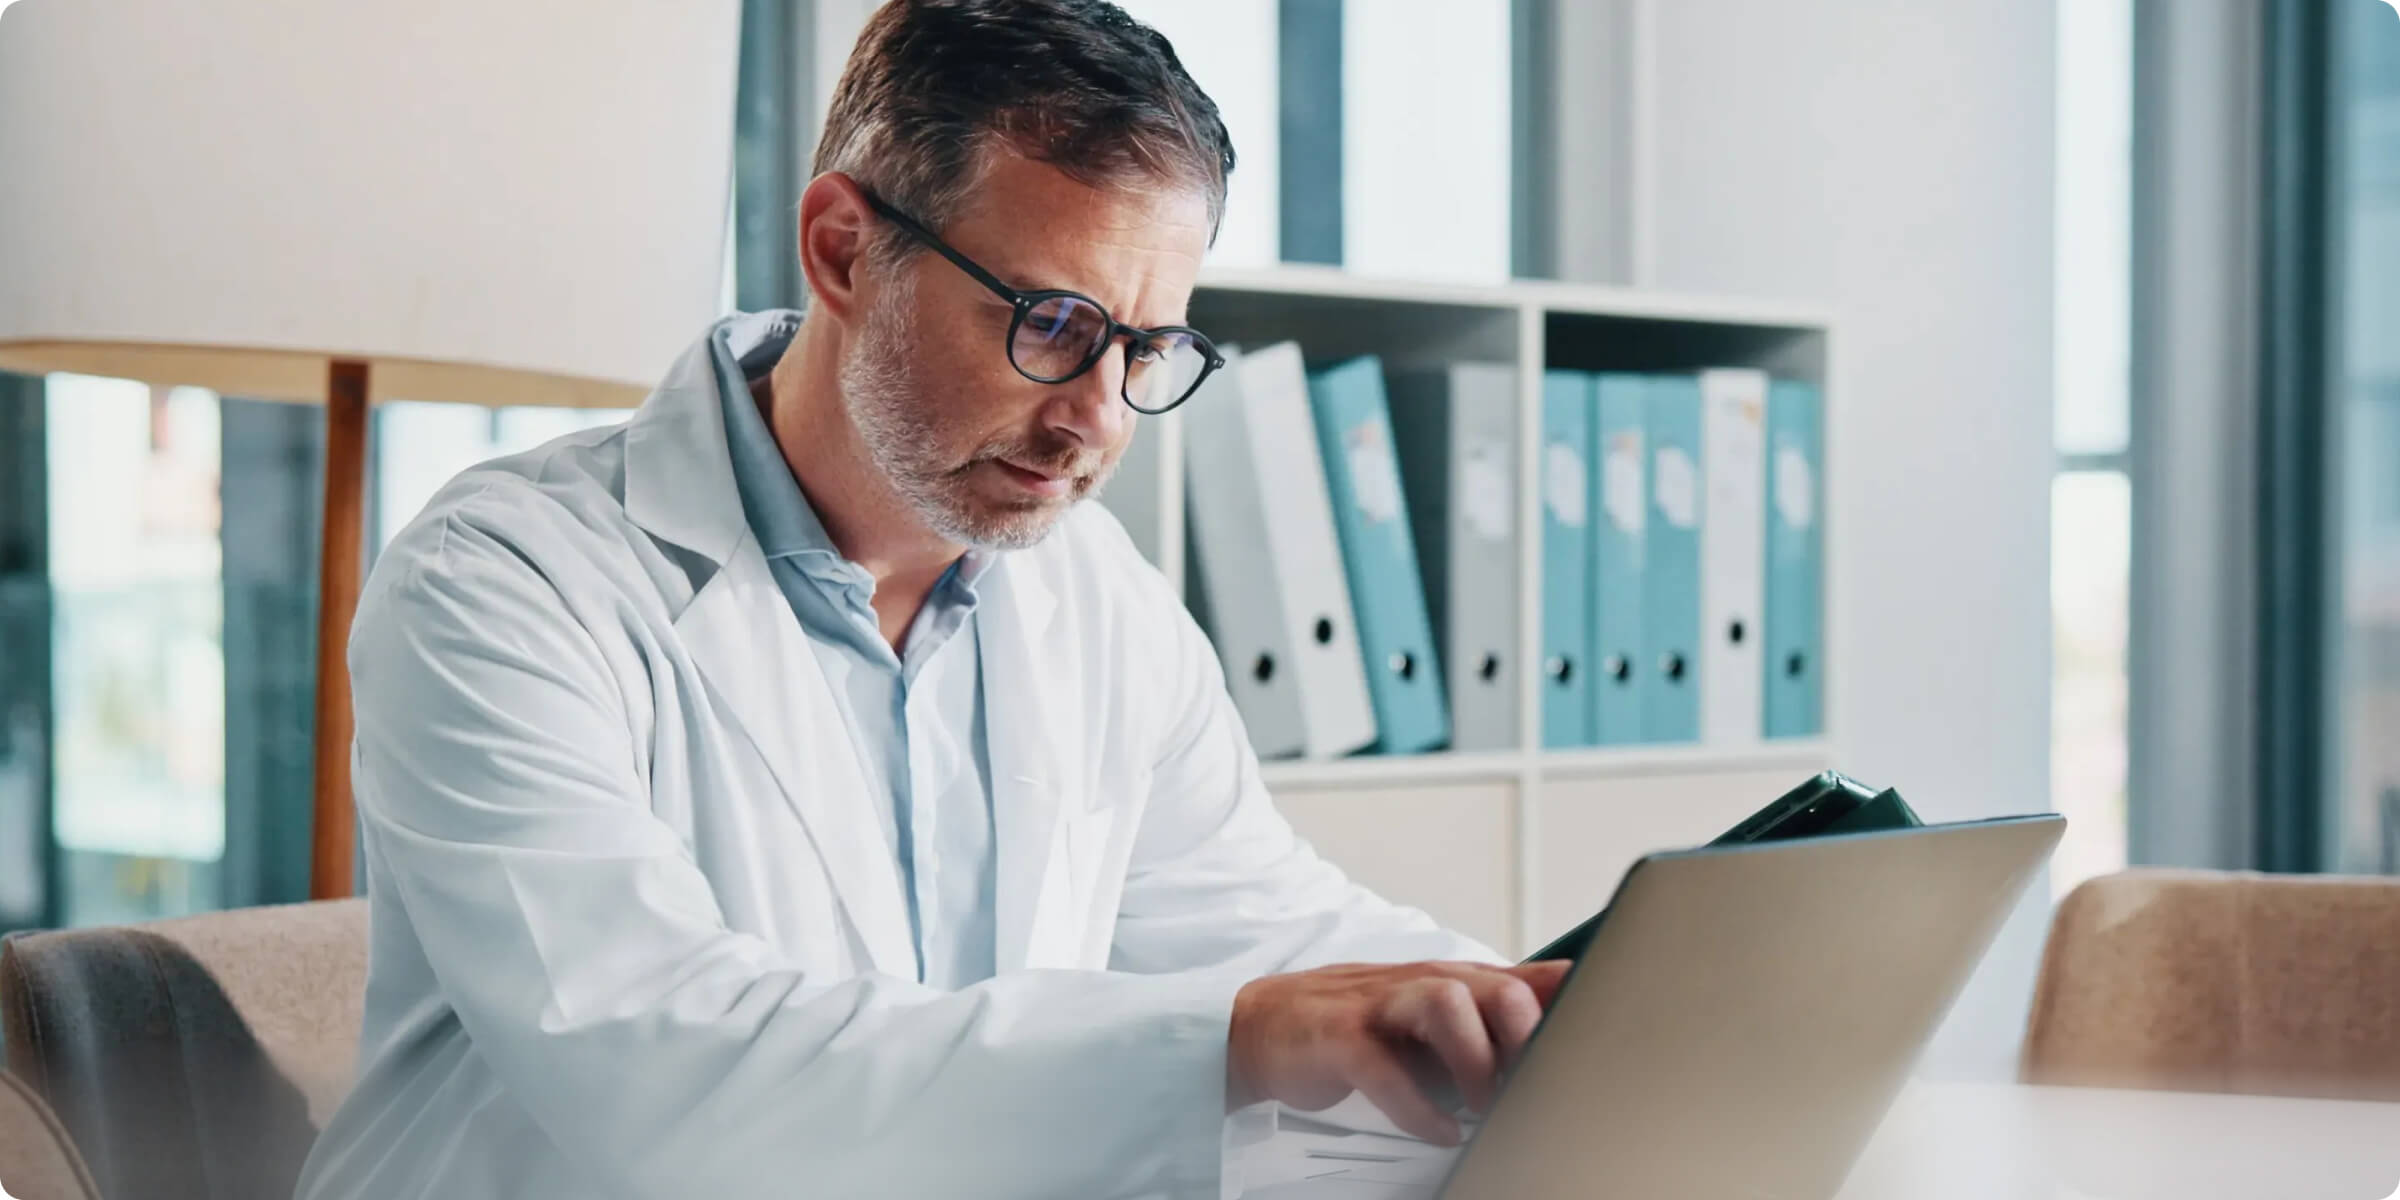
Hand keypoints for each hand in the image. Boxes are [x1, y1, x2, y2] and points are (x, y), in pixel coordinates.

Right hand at [1224, 959, 1572, 1145]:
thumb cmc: (1364, 1025)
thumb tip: (1567, 1020)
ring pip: (1442, 1005)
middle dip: (1524, 1036)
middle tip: (1533, 1086)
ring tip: (1484, 1108)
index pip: (1525, 977)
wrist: (1266, 1025)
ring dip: (1474, 1062)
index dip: (1568, 1002)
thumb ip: (1496, 1016)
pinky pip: (1385, 1067)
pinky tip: (1439, 1131)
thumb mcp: (1438, 1018)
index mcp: (1455, 980)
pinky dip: (1417, 1105)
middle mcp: (1423, 982)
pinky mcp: (1340, 1037)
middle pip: (1493, 986)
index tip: (1600, 1037)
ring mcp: (1380, 1005)